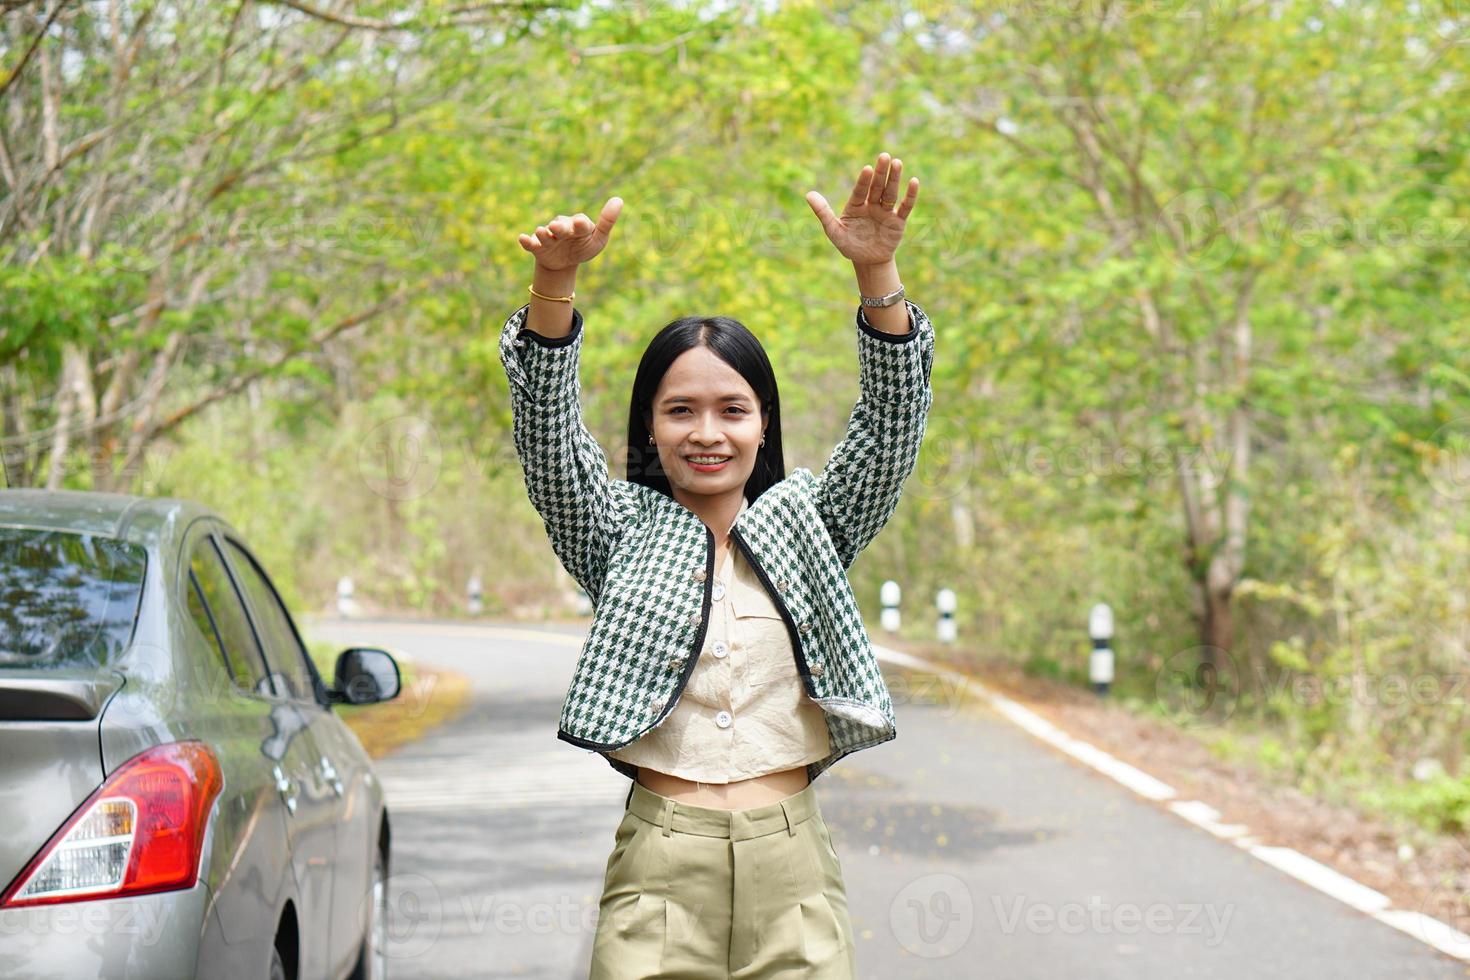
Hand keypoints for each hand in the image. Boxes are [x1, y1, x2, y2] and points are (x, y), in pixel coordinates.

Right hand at [517, 197, 622, 270]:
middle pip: (560, 227)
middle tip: (557, 228)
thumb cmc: (584, 247)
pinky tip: (523, 239)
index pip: (580, 223)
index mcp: (578, 225)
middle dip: (559, 228)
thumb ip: (607, 221)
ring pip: (545, 234)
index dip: (580, 224)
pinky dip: (526, 241)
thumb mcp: (598, 239)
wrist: (564, 262)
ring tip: (543, 232)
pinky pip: (529, 243)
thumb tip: (619, 199)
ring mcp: (548, 237)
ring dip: (543, 234)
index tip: (580, 223)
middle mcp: (562, 228)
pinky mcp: (536, 246)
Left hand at [805, 152, 918, 266]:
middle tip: (885, 156)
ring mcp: (885, 212)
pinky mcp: (898, 221)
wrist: (867, 261)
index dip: (864, 181)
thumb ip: (823, 212)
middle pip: (877, 187)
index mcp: (855, 205)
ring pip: (890, 193)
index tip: (867, 168)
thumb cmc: (849, 245)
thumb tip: (808, 194)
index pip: (860, 190)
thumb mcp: (834, 231)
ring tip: (897, 163)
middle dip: (881, 173)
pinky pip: (905, 207)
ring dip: (894, 179)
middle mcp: (871, 205)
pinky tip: (914, 181)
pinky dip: (910, 195)